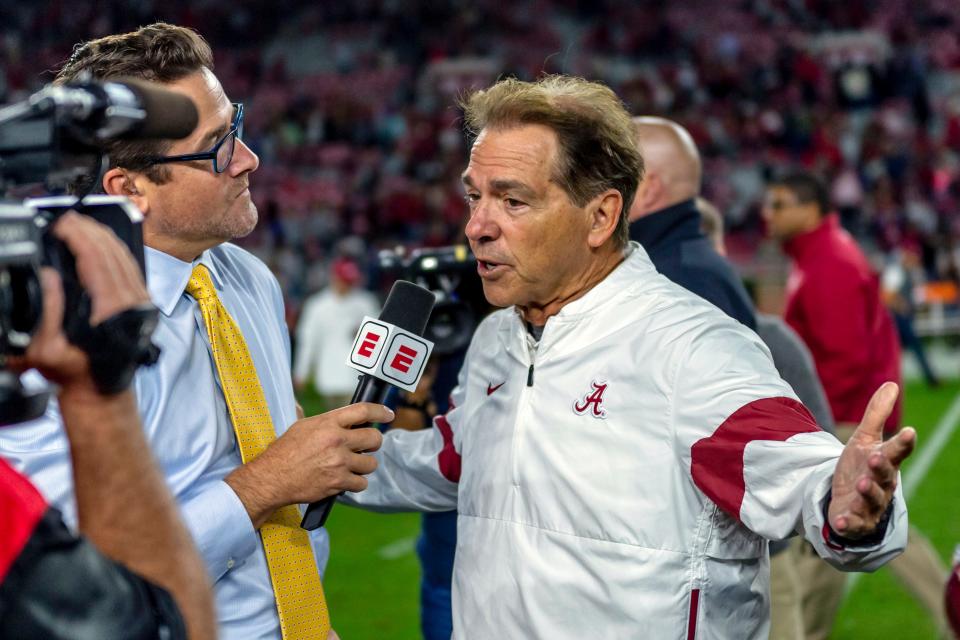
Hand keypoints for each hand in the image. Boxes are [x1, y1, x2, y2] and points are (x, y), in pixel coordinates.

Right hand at [9, 212, 150, 388]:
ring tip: (79, 224)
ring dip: (101, 236)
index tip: (61, 223)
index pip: (96, 258)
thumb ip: (45, 314)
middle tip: (65, 218)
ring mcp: (141, 301)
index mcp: (111, 309)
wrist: (101, 390)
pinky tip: (100, 242)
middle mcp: (132, 301)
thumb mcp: (46, 351)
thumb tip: (49, 275)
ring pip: (124, 256)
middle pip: (112, 251)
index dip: (78, 235)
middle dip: (88, 229)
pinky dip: (115, 249)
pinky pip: (131, 266)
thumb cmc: (73, 372)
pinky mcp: (142, 302)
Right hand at [225, 402, 390, 527]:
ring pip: (371, 463)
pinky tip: (346, 480)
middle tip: (366, 446)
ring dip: (364, 465)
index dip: (380, 412)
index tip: (388, 414)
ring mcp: (339, 462)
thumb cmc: (283, 452)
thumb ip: (318, 420)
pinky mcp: (338, 482)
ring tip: (352, 465)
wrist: (272, 478)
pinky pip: (361, 482)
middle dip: (374, 443)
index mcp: (328, 423)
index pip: (363, 411)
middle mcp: (337, 440)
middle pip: (374, 438)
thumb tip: (312, 408)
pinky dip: (356, 483)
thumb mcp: (299, 426)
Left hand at [827, 382, 915, 538]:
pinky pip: (853, 524)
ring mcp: (869, 504)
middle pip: (885, 475)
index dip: (903, 443)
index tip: (909, 431)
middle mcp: (882, 484)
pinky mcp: (855, 521)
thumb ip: (877, 414)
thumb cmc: (861, 467)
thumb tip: (891, 384)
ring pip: (872, 499)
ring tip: (860, 483)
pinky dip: (848, 523)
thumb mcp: (864, 439)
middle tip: (876, 456)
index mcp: (885, 462)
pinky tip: (841, 521)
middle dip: (882, 466)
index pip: (897, 451)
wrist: (849, 501)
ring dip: (867, 491)